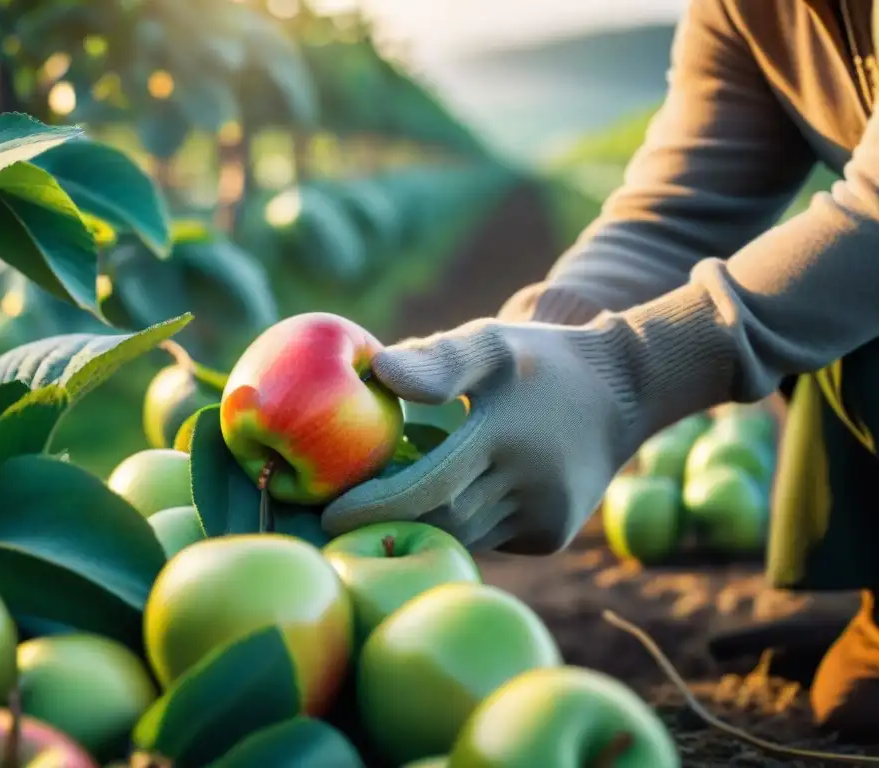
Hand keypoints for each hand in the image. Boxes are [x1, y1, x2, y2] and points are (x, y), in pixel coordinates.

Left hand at [321, 318, 637, 552]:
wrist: (627, 389)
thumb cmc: (542, 360)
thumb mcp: (492, 342)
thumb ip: (438, 360)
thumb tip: (378, 372)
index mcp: (505, 434)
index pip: (427, 487)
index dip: (373, 508)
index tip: (327, 514)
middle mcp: (528, 485)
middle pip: (441, 520)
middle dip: (387, 523)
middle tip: (336, 518)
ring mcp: (544, 516)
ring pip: (465, 536)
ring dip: (422, 525)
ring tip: (377, 511)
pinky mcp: (552, 534)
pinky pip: (491, 538)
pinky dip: (461, 524)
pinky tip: (443, 502)